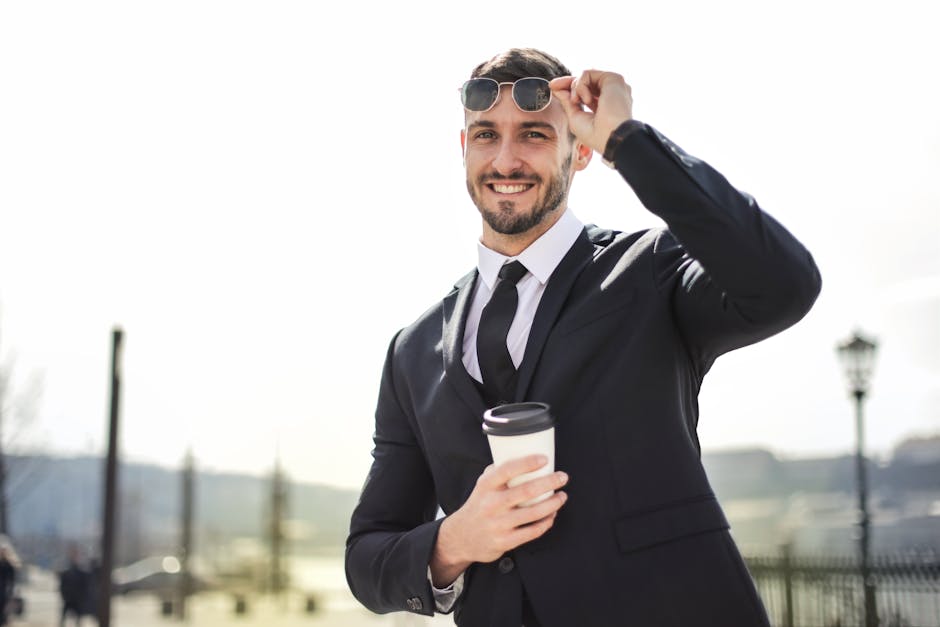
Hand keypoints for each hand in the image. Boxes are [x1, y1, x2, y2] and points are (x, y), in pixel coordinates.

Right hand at [429, 455, 568, 586]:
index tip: (544, 459)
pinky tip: (552, 515)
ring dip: (553, 503)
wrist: (462, 537)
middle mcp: (491, 504)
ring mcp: (499, 524)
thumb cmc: (479, 506)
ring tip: (562, 496)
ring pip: (534, 513)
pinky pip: (532, 531)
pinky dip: (546, 522)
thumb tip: (522, 456)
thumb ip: (499, 472)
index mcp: (486, 486)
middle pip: (526, 491)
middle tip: (562, 477)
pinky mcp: (505, 541)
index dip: (528, 463)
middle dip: (549, 482)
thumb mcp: (482, 485)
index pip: (507, 469)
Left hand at [550, 70, 632, 153]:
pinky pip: (588, 73)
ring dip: (575, 88)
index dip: (570, 88)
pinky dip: (580, 85)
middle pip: (586, 80)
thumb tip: (555, 88)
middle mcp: (613, 94)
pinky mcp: (614, 79)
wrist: (611, 138)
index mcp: (607, 104)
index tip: (552, 87)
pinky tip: (585, 100)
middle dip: (567, 82)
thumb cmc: (596, 134)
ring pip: (586, 76)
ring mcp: (614, 86)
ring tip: (576, 102)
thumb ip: (567, 101)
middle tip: (552, 85)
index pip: (587, 90)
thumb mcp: (576, 117)